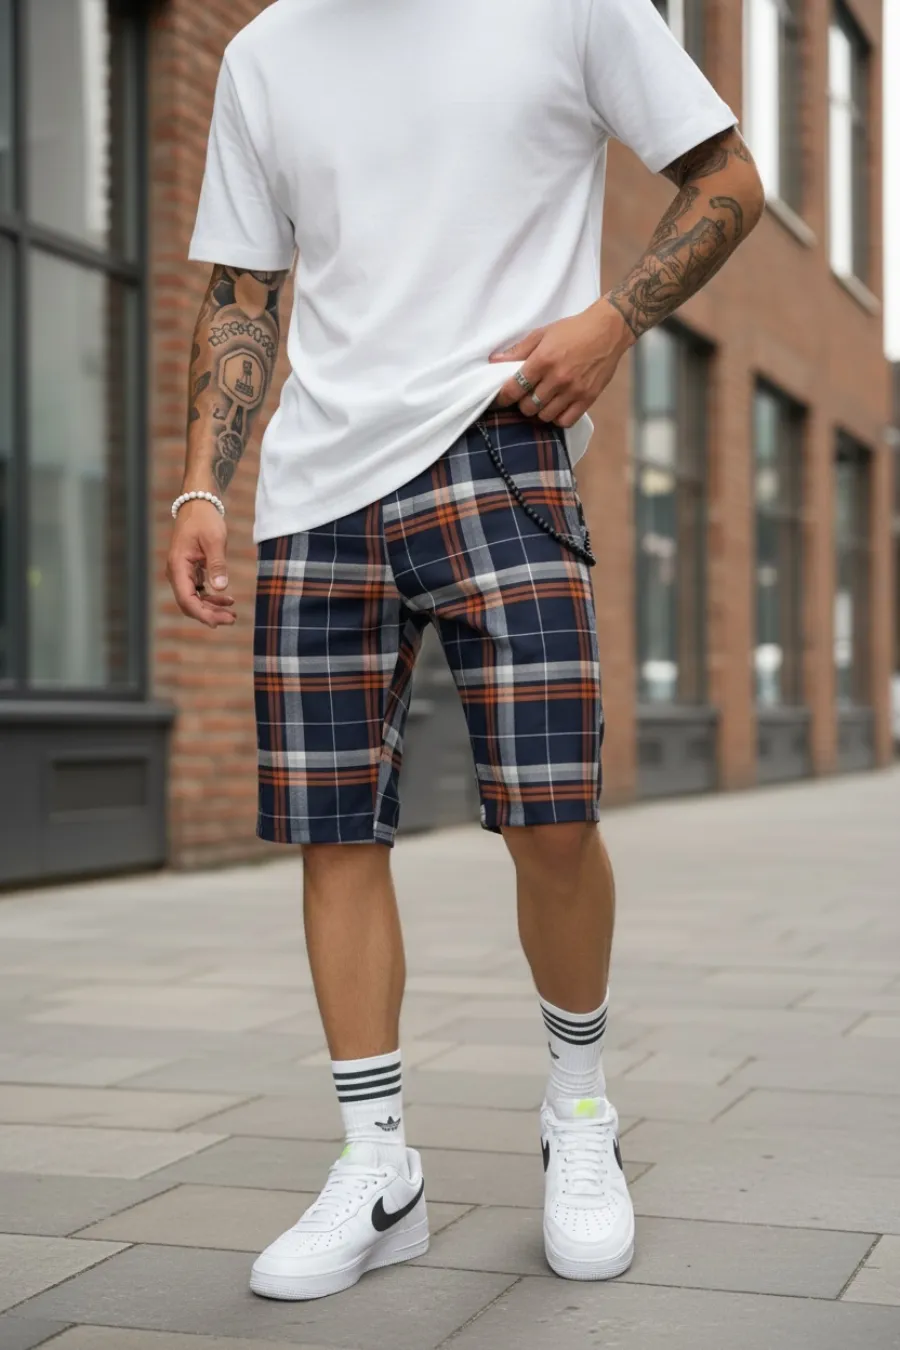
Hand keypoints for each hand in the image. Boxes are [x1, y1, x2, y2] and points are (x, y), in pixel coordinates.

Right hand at [166, 499, 235, 627]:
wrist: (199, 503)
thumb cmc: (205, 519)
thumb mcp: (214, 540)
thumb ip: (217, 565)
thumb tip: (220, 588)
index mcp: (177, 566)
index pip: (186, 599)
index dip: (202, 614)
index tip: (220, 621)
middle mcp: (176, 572)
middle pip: (189, 603)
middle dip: (209, 614)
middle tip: (232, 619)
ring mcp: (182, 573)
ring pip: (194, 599)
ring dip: (211, 608)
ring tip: (232, 614)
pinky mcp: (190, 571)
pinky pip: (198, 591)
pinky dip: (211, 598)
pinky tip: (227, 600)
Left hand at [491, 298, 634, 426]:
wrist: (608, 330)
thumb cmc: (573, 329)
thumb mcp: (542, 334)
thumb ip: (518, 350)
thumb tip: (494, 361)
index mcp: (543, 360)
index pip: (514, 389)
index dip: (503, 397)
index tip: (501, 399)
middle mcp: (557, 378)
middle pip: (528, 407)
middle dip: (523, 404)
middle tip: (526, 397)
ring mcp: (574, 390)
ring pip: (545, 416)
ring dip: (539, 412)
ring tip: (541, 402)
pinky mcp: (588, 398)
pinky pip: (565, 421)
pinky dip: (557, 418)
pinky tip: (556, 408)